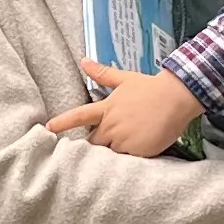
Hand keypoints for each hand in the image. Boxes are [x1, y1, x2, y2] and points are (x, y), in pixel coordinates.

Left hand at [45, 60, 206, 157]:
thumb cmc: (151, 88)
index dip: (62, 123)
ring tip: (124, 149)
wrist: (177, 97)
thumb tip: (84, 61)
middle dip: (94, 147)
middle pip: (93, 144)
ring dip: (113, 154)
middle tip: (101, 146)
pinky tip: (136, 154)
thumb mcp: (125, 79)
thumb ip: (104, 74)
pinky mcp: (138, 152)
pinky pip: (128, 162)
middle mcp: (112, 126)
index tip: (47, 129)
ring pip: (110, 155)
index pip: (79, 116)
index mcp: (106, 109)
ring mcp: (124, 140)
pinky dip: (129, 160)